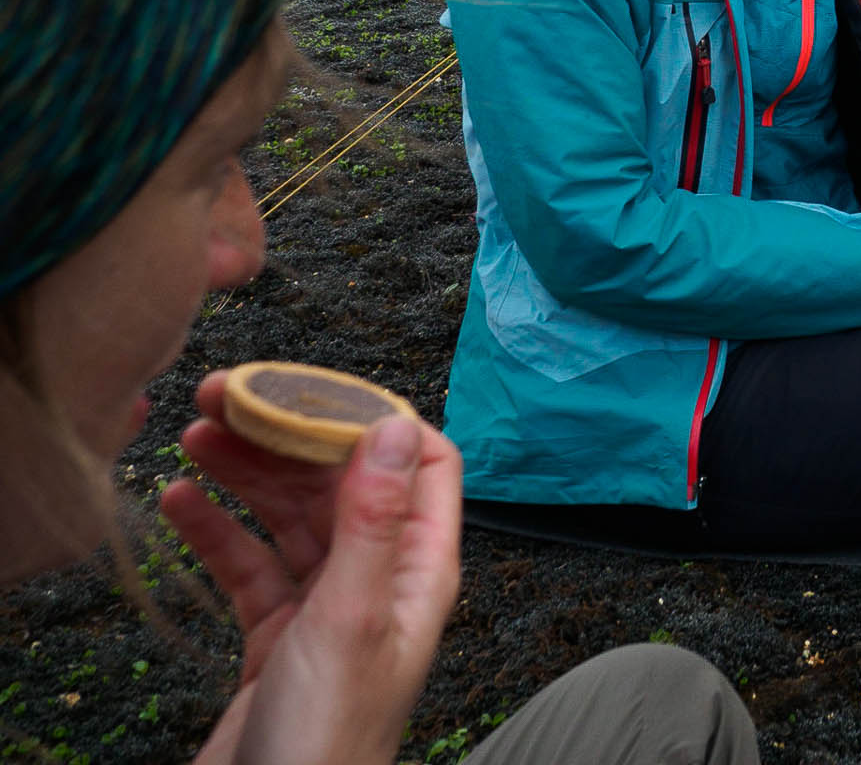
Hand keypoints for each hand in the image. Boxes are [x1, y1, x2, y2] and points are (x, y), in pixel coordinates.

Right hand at [165, 373, 460, 764]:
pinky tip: (181, 501)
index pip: (423, 462)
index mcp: (421, 569)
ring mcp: (329, 608)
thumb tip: (396, 426)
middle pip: (344, 481)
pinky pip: (251, 566)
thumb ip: (373, 521)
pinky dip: (219, 530)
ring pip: (291, 517)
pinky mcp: (278, 638)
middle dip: (290, 436)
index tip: (308, 386)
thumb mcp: (350, 616)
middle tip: (226, 398)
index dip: (371, 417)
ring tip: (195, 437)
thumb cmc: (327, 740)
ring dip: (247, 474)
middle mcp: (382, 581)